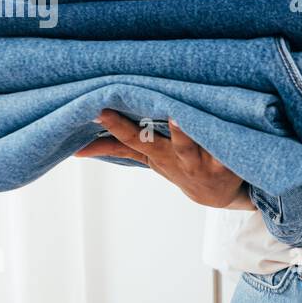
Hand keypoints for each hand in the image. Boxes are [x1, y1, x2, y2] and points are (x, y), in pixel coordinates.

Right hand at [74, 110, 246, 207]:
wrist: (216, 191)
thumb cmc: (177, 165)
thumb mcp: (148, 158)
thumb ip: (117, 148)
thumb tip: (77, 148)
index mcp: (156, 153)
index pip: (130, 140)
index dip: (113, 127)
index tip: (97, 111)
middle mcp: (173, 158)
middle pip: (152, 144)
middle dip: (133, 129)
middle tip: (119, 114)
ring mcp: (198, 161)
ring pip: (188, 147)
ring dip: (181, 134)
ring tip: (175, 117)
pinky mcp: (224, 162)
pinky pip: (223, 149)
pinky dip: (223, 141)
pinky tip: (223, 126)